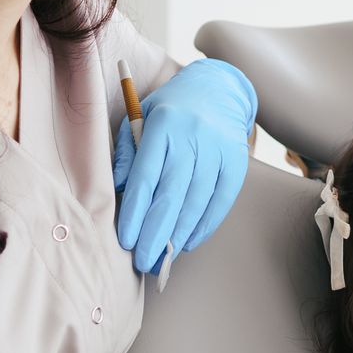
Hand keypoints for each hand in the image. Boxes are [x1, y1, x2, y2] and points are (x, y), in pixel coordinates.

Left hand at [113, 59, 256, 275]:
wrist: (218, 90)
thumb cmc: (170, 110)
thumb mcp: (140, 118)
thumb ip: (126, 153)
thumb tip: (116, 192)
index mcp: (163, 124)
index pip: (146, 176)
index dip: (135, 212)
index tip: (125, 240)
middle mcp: (193, 136)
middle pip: (172, 194)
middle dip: (156, 233)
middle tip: (143, 261)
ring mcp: (218, 149)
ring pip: (197, 202)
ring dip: (179, 236)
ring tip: (163, 259)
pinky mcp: (237, 162)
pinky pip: (221, 201)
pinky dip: (204, 226)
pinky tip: (188, 243)